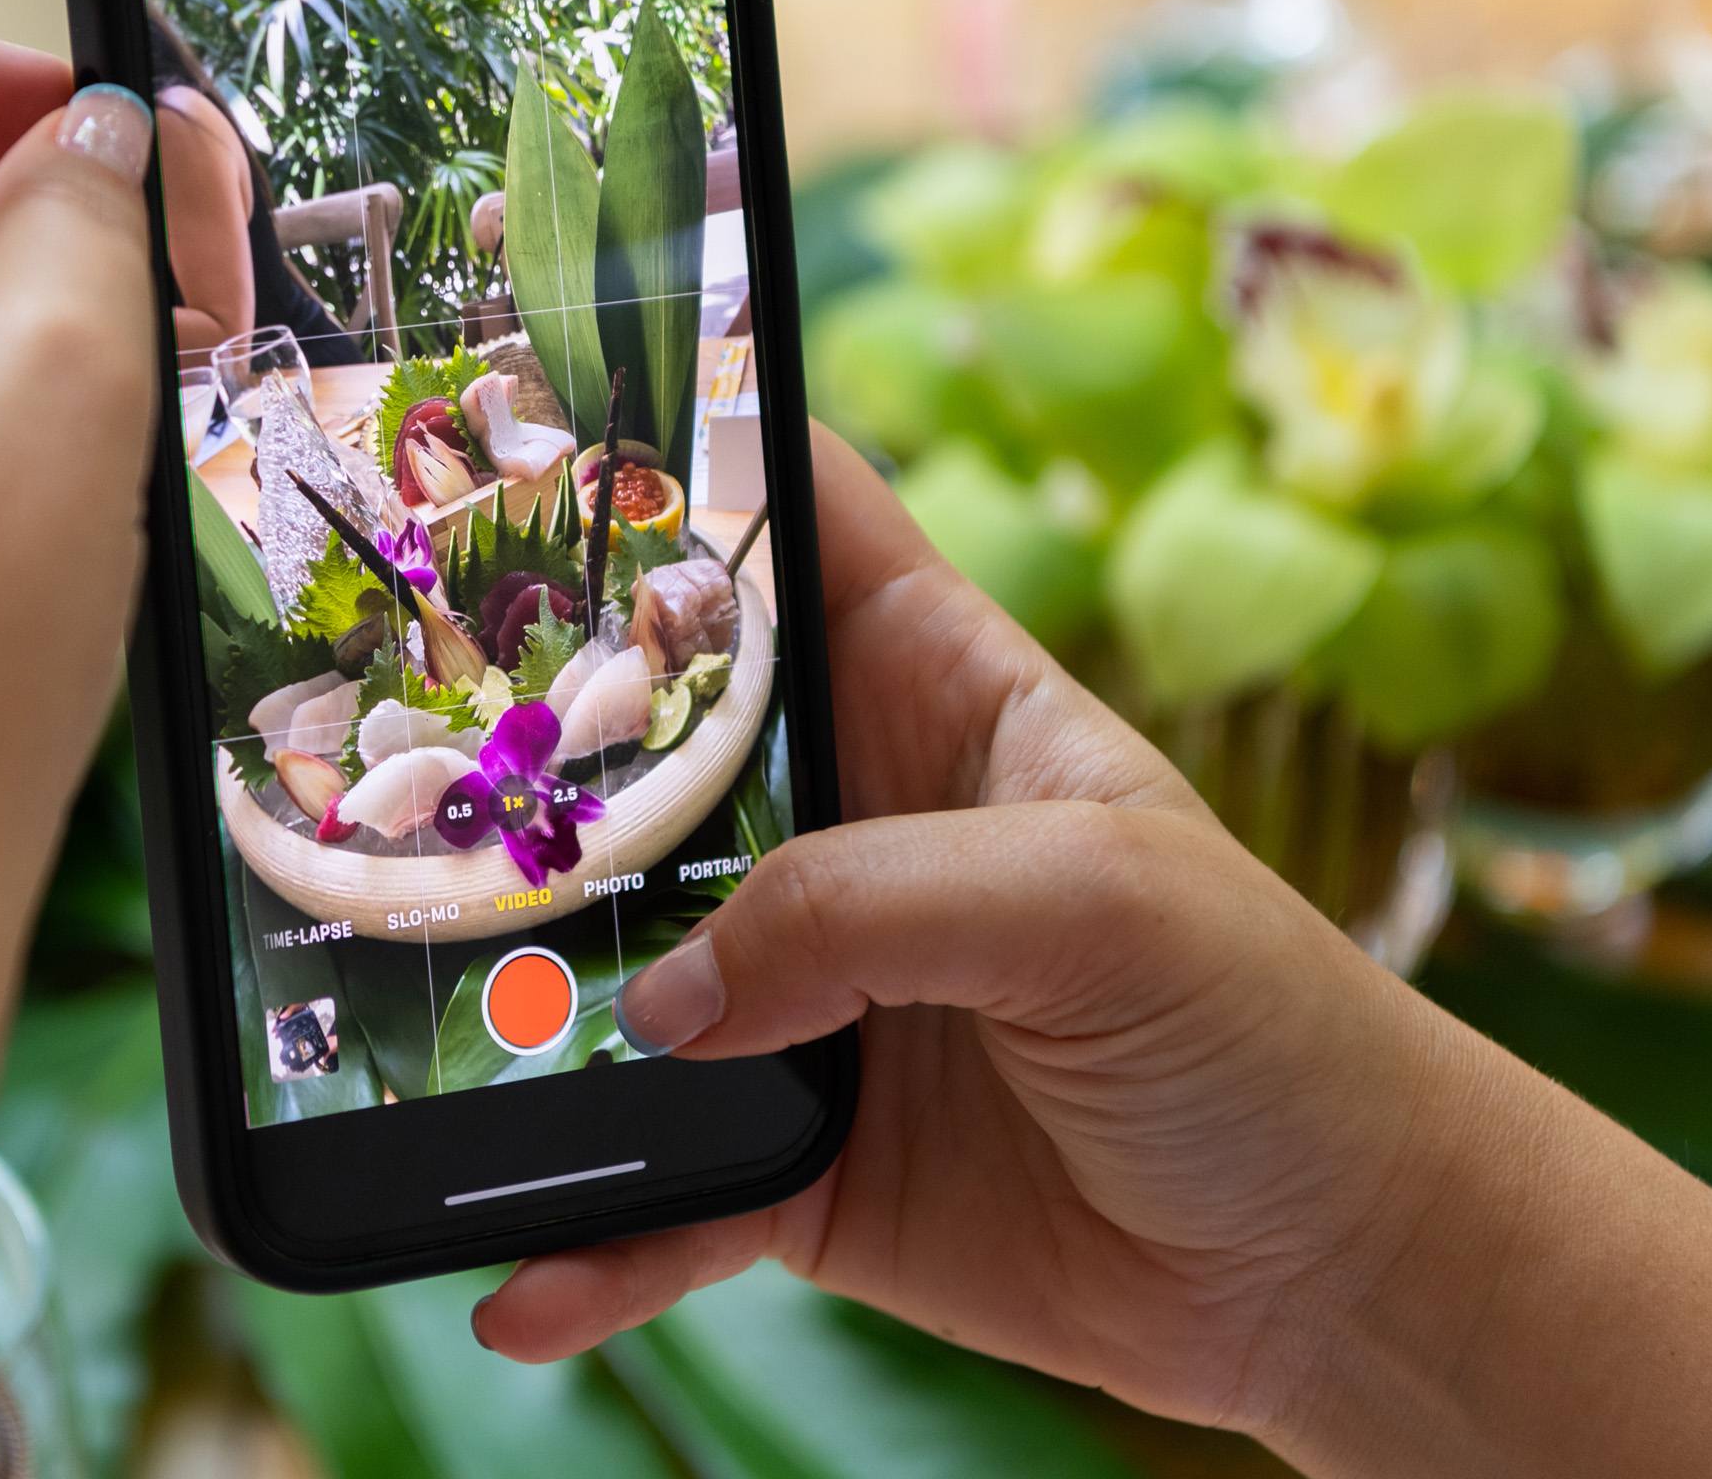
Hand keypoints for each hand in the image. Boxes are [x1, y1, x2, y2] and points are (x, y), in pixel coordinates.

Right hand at [480, 425, 1711, 1476]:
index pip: (787, 522)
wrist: (1340, 1275)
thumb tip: (664, 1002)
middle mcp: (848, 828)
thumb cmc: (1271, 1032)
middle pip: (645, 747)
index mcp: (939, 692)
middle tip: (372, 750)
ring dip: (518, 1008)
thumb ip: (868, 907)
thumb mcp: (1096, 901)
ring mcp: (806, 993)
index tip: (509, 427)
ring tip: (400, 1035)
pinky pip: (658, 1191)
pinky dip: (587, 1237)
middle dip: (517, 743)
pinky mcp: (796, 1153)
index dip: (668, 457)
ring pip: (614, 972)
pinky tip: (516, 1283)